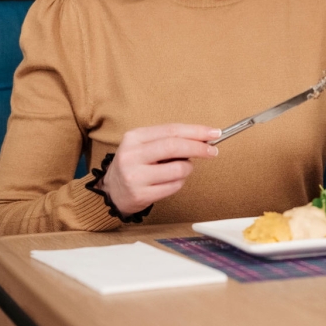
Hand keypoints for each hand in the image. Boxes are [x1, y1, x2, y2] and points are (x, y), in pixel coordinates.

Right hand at [101, 124, 220, 214]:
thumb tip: (203, 138)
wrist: (112, 191)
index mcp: (134, 137)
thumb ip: (168, 140)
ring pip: (178, 169)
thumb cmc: (135, 165)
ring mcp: (134, 176)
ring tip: (180, 169)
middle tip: (212, 151)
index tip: (214, 133)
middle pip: (174, 146)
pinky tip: (170, 181)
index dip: (196, 131)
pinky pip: (174, 187)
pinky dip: (179, 183)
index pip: (171, 130)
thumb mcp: (144, 145)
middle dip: (199, 147)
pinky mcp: (140, 194)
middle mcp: (131, 155)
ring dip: (187, 169)